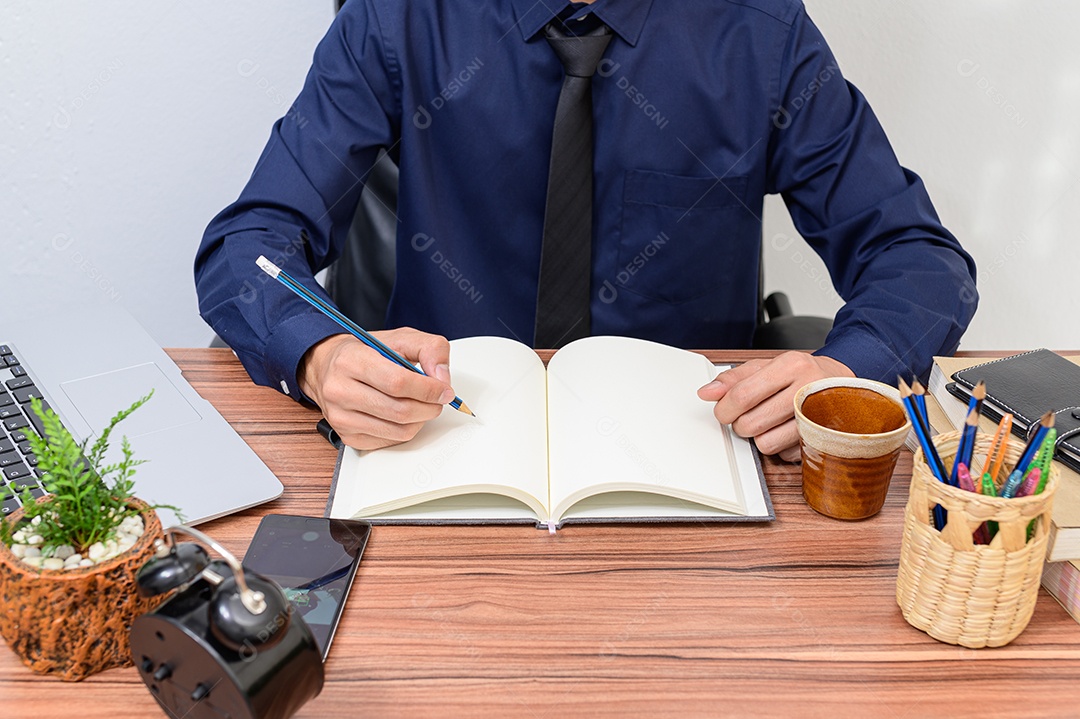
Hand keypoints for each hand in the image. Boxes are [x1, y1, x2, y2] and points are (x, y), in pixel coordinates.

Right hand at [298, 328, 455, 449]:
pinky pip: (390, 441)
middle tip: (438, 399)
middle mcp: (340, 390)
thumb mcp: (399, 338)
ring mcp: (341, 417)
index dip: (428, 389)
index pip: (398, 383)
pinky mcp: (347, 436)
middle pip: (400, 410)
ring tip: (422, 405)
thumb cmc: (364, 352)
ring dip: (421, 420)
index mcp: (351, 360)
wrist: (327, 367)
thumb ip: (429, 348)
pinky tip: (403, 414)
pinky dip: (406, 429)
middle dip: (430, 407)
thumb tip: (442, 377)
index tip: (445, 390)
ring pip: (398, 430)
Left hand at [697, 352, 853, 461]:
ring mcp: (818, 417)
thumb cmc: (800, 374)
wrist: (842, 382)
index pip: (742, 395)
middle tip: (747, 417)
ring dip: (760, 437)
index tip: (723, 411)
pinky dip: (780, 446)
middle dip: (740, 425)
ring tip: (769, 422)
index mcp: (791, 366)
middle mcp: (807, 389)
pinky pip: (784, 455)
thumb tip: (707, 392)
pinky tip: (786, 430)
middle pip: (751, 423)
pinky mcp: (823, 440)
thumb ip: (734, 379)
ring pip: (766, 443)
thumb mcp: (766, 367)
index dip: (724, 408)